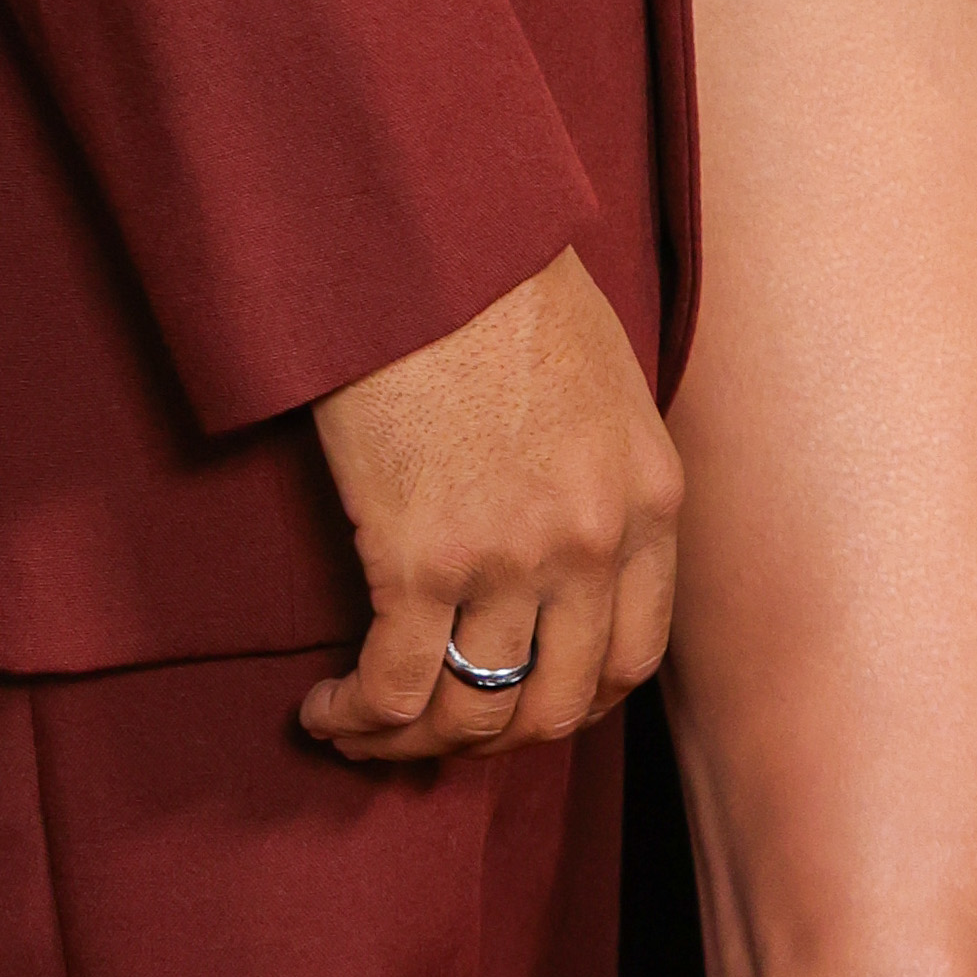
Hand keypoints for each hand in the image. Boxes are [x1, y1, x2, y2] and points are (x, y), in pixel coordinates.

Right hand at [299, 247, 682, 762]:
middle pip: (555, 707)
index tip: (521, 701)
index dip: (572, 703)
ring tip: (368, 723)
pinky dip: (361, 718)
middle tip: (438, 724)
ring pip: (473, 713)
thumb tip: (566, 556)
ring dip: (415, 741)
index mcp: (649, 497)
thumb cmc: (501, 285)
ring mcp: (512, 557)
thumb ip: (603, 476)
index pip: (633, 658)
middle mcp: (595, 541)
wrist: (430, 235)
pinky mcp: (421, 558)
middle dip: (493, 737)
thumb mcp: (602, 381)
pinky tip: (327, 709)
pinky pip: (397, 687)